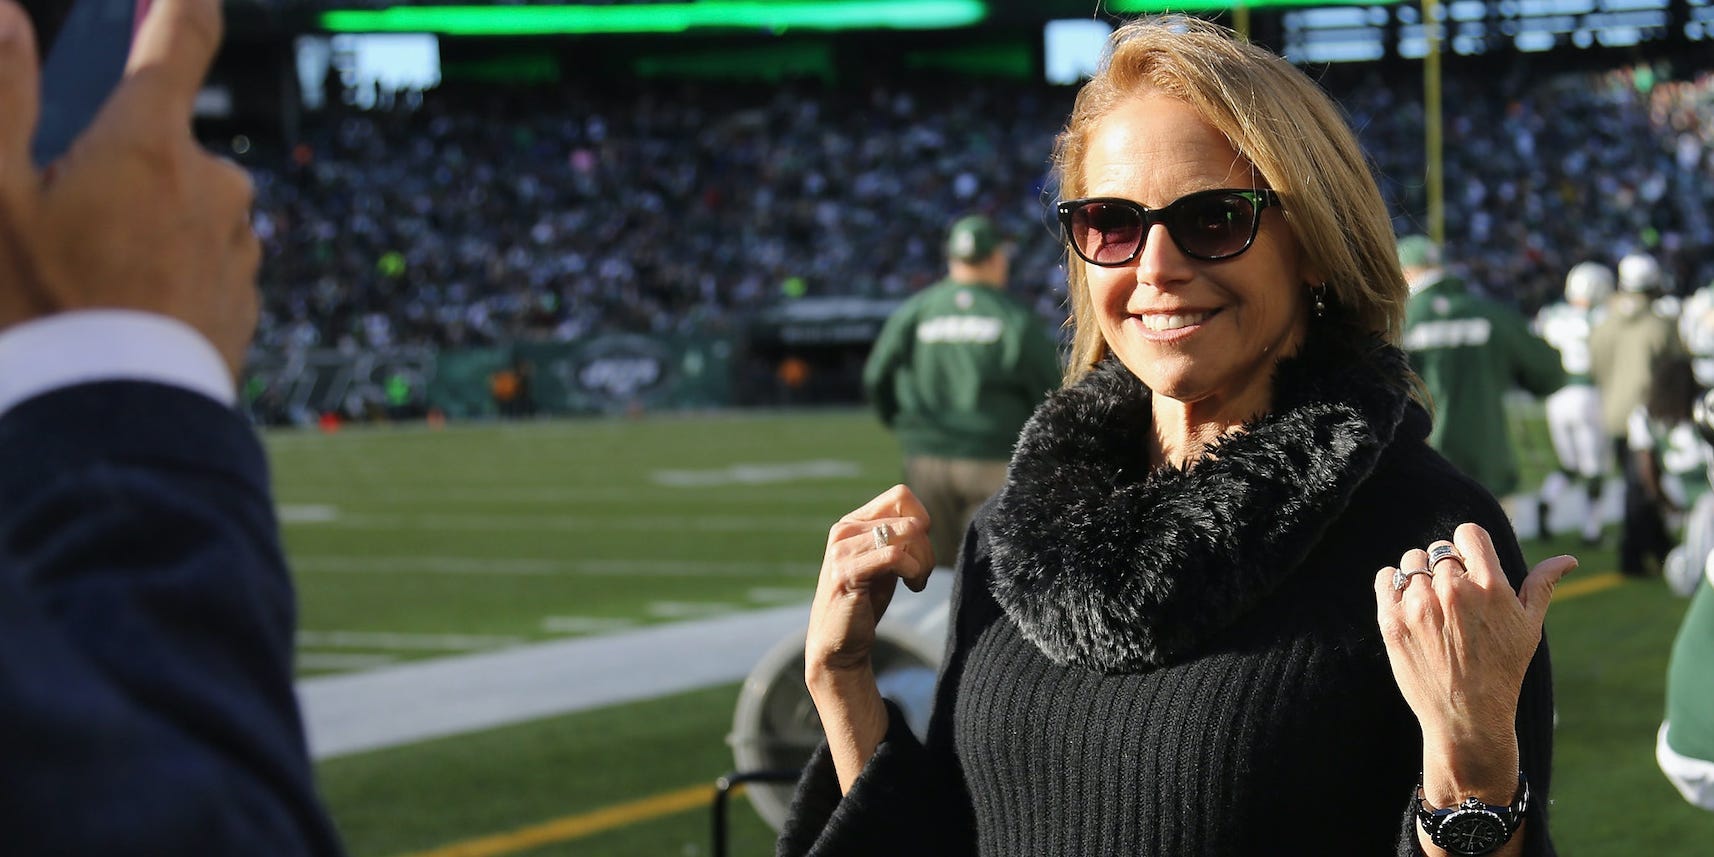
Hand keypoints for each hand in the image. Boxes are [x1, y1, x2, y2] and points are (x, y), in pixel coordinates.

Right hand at [0, 0, 258, 378]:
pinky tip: (118, 316)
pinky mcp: (246, 302)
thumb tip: (5, 14)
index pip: (183, 37)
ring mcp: (238, 247)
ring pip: (181, 209)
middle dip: (115, 167)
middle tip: (58, 225)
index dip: (180, 1)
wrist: (113, 435)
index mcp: (151, 145)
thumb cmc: (37, 314)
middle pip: (162, 144)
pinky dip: (162, 278)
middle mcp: (214, 187)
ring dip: (139, 228)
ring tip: (81, 286)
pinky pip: (198, 266)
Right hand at [804, 484, 933, 791]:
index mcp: (852, 523)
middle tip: (921, 576)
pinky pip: (896, 555)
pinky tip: (913, 587)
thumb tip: (922, 520)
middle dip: (927, 549)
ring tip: (916, 582)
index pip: (900, 496)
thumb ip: (895, 538)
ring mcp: (842, 550)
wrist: (837, 647)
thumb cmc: (864, 604)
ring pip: (908, 535)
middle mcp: (844, 530)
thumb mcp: (882, 563)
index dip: (921, 520)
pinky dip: (915, 570)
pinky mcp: (846, 572)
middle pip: (910, 519)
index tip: (919, 551)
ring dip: (924, 563)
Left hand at [1374, 523, 1575, 804]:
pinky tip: (1409, 604)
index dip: (1469, 546)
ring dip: (1420, 576)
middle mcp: (1452, 590)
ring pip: (1412, 562)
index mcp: (1489, 585)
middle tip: (1455, 601)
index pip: (1469, 533)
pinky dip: (1394, 584)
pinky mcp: (1391, 619)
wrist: (1466, 715)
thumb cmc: (1503, 670)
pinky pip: (1386, 578)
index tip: (1470, 566)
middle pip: (1439, 550)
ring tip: (1433, 606)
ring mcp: (1419, 604)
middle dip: (1448, 568)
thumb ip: (1542, 585)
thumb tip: (1569, 559)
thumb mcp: (1530, 627)